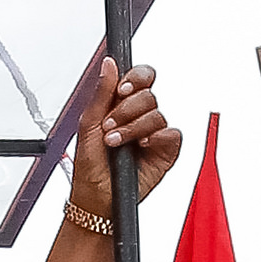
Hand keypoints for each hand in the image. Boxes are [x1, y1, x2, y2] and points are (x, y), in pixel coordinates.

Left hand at [69, 60, 180, 217]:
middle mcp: (139, 117)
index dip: (135, 79)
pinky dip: (156, 137)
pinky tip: (141, 146)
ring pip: (157, 114)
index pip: (139, 79)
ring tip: (116, 143)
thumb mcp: (88, 126)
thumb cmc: (89, 165)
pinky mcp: (165, 150)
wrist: (96, 197)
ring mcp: (153, 133)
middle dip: (127, 109)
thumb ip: (101, 94)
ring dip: (134, 127)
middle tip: (110, 125)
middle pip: (149, 94)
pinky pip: (172, 134)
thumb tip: (109, 64)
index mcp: (121, 106)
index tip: (121, 91)